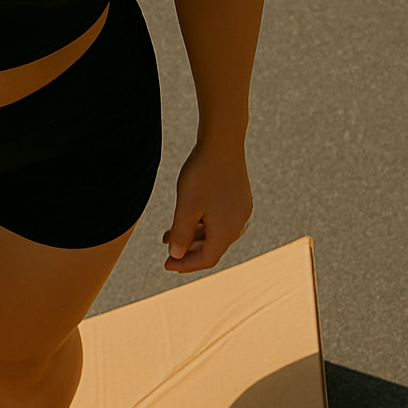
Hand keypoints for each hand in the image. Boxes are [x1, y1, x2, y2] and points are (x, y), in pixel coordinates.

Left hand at [162, 141, 251, 273]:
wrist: (223, 143)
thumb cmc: (202, 175)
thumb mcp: (186, 208)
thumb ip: (181, 234)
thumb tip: (176, 256)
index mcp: (227, 231)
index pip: (206, 259)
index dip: (185, 265)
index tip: (166, 264)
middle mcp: (239, 224)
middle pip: (212, 248)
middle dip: (187, 252)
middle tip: (167, 254)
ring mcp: (241, 211)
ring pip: (215, 233)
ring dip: (192, 237)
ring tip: (168, 235)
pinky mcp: (239, 199)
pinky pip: (220, 220)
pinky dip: (202, 224)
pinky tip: (186, 217)